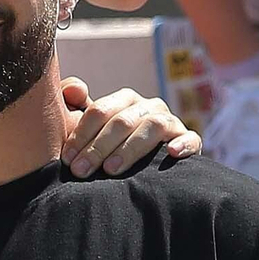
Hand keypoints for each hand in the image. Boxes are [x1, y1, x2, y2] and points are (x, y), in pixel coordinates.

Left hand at [61, 79, 200, 176]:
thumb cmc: (111, 146)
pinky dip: (183, 143)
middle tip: (81, 171)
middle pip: (122, 121)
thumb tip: (75, 88)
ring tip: (111, 170)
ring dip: (130, 148)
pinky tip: (173, 153)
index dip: (81, 134)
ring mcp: (170, 122)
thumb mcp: (91, 128)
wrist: (147, 167)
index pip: (100, 111)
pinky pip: (191, 138)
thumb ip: (73, 104)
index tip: (67, 158)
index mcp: (124, 100)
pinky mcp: (189, 140)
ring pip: (153, 127)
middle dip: (98, 147)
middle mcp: (148, 106)